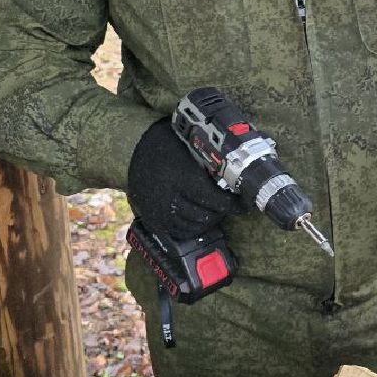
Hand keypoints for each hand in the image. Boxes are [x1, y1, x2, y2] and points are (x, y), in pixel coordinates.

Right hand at [125, 118, 238, 240]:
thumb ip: (211, 164)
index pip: (215, 200)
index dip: (233, 204)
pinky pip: (178, 233)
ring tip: (216, 211)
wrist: (133, 150)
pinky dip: (193, 228)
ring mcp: (159, 211)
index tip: (243, 204)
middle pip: (206, 215)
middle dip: (222, 212)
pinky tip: (200, 219)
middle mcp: (169, 198)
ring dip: (209, 221)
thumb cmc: (167, 144)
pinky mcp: (153, 219)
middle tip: (229, 205)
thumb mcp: (191, 148)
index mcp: (182, 178)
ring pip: (194, 226)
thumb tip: (237, 174)